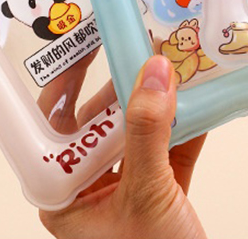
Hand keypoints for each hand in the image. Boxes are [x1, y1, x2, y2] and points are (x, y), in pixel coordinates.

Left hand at [40, 54, 206, 238]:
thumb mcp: (145, 194)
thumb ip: (147, 134)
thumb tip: (153, 76)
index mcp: (67, 196)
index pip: (53, 128)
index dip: (65, 86)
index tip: (82, 51)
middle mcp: (92, 190)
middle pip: (96, 124)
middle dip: (118, 89)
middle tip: (132, 54)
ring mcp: (126, 190)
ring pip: (132, 133)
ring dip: (152, 103)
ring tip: (165, 71)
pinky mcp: (161, 192)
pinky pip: (167, 147)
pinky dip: (183, 125)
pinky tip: (194, 99)